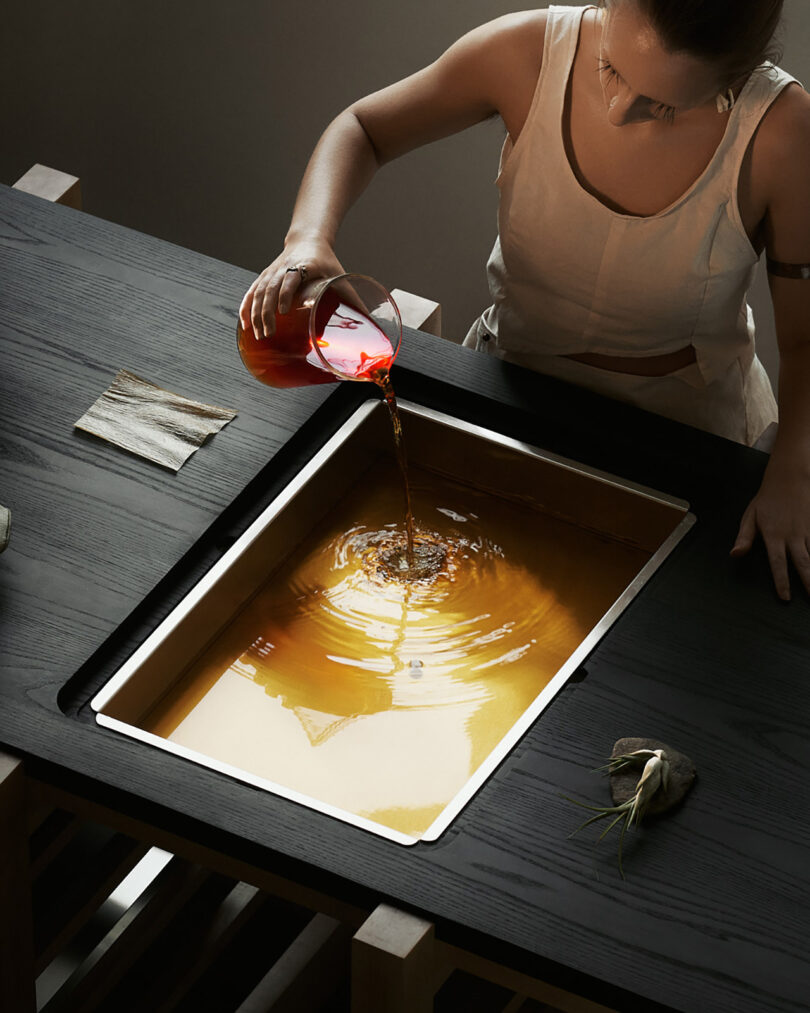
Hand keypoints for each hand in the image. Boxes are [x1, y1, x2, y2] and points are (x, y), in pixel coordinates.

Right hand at [239, 239, 344, 339]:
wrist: (308, 240)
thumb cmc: (327, 262)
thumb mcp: (340, 276)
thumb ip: (353, 298)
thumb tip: (369, 323)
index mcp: (304, 266)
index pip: (290, 279)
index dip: (284, 294)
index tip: (282, 311)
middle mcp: (284, 268)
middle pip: (269, 289)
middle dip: (266, 313)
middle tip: (269, 334)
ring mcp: (272, 271)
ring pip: (258, 292)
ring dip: (256, 314)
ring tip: (258, 335)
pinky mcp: (265, 276)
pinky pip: (251, 292)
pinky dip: (246, 307)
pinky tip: (244, 323)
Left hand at [730, 459, 809, 600]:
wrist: (789, 478)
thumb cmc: (767, 500)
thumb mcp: (750, 516)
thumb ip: (744, 538)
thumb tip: (735, 554)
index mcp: (774, 535)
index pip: (778, 563)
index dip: (781, 581)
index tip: (785, 597)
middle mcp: (793, 535)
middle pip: (803, 563)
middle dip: (808, 582)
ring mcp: (807, 531)